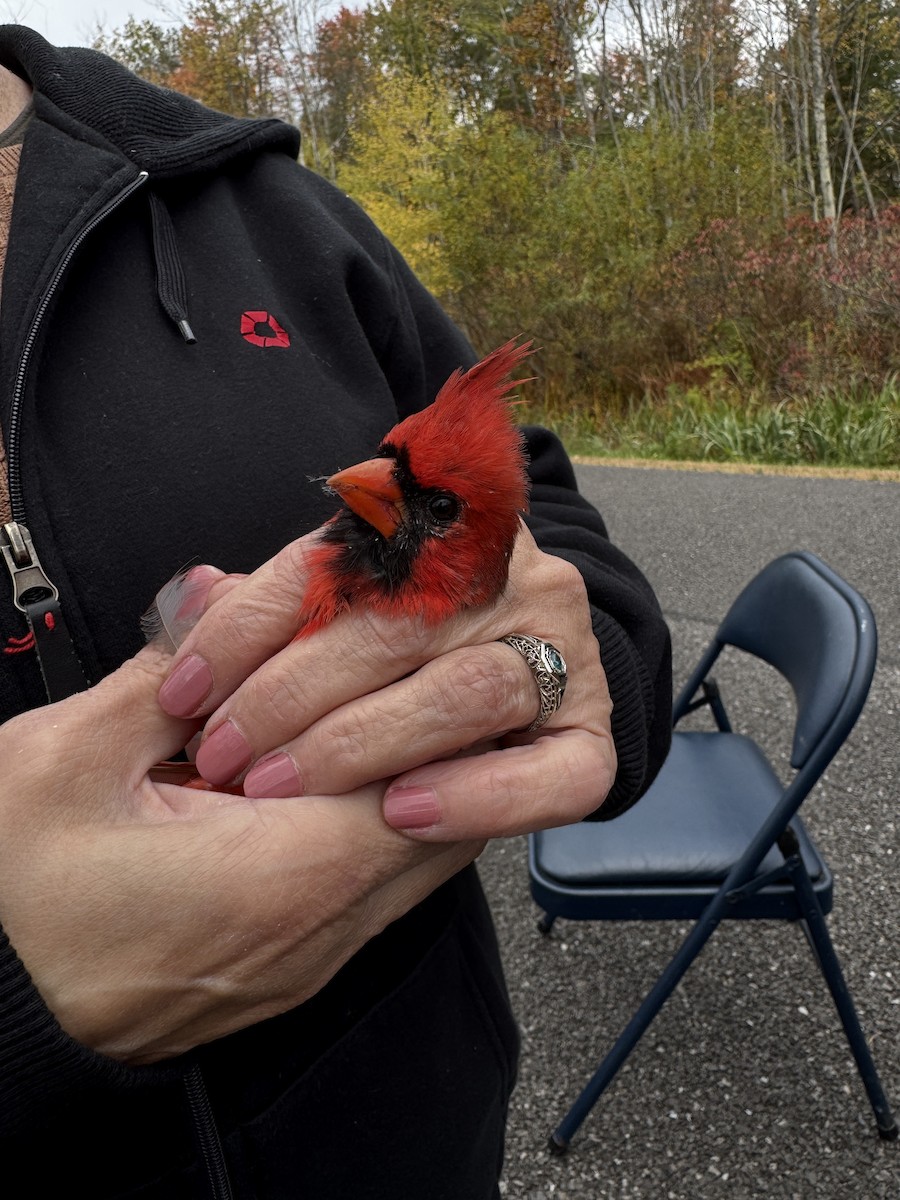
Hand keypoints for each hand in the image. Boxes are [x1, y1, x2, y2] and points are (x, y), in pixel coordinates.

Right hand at [0, 641, 479, 1063]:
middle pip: (444, 824)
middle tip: (393, 676)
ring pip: (419, 862)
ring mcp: (315, 960)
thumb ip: (159, 670)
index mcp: (284, 872)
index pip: (427, 781)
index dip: (422, 708)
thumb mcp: (64, 759)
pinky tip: (317, 784)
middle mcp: (322, 927)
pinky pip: (375, 894)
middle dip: (432, 744)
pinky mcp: (296, 972)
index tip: (403, 655)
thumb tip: (214, 589)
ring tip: (357, 719)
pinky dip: (371, 832)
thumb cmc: (14, 896)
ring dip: (405, 787)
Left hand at [158, 523, 615, 838]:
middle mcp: (518, 575)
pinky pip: (550, 776)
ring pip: (466, 691)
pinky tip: (399, 814)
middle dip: (293, 695)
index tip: (184, 691)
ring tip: (283, 786)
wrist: (516, 677)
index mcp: (451, 528)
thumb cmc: (401, 646)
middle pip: (401, 625)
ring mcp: (566, 653)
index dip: (250, 626)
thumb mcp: (337, 606)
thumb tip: (194, 595)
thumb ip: (279, 604)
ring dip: (363, 744)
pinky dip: (475, 797)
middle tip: (226, 754)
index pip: (341, 561)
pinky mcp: (592, 739)